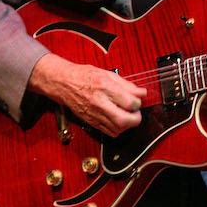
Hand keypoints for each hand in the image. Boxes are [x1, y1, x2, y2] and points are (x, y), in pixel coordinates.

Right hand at [28, 53, 147, 136]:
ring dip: (127, 124)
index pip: (130, 102)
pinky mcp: (91, 122)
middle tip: (136, 112)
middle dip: (136, 118)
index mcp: (105, 88)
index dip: (138, 102)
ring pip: (118, 129)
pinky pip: (109, 132)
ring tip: (127, 114)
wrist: (64, 83)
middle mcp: (99, 103)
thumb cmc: (85, 76)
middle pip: (124, 120)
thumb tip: (141, 93)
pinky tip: (118, 119)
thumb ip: (126, 85)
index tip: (138, 99)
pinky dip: (118, 128)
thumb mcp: (108, 74)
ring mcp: (94, 115)